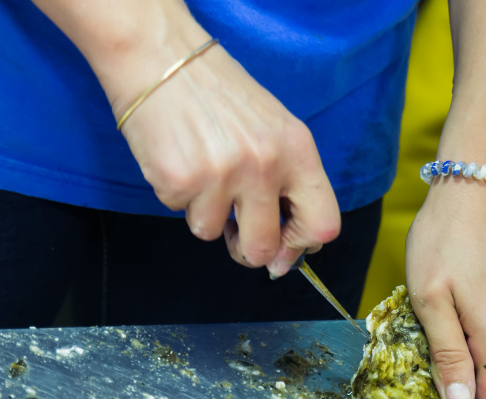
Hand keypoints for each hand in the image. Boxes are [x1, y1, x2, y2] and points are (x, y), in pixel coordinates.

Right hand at [108, 24, 339, 273]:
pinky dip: (177, 195)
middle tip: (235, 230)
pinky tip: (179, 158)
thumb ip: (288, 184)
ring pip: (212, 233)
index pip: (324, 225)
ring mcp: (222, 174)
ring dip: (204, 212)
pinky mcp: (179, 180)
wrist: (161, 56)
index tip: (284, 247)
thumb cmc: (220, 96)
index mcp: (297, 151)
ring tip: (201, 170)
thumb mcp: (274, 129)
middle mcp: (265, 165)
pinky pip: (180, 213)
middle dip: (247, 250)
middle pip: (264, 248)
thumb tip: (284, 255)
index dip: (302, 245)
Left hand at [406, 178, 485, 398]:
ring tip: (451, 303)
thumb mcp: (430, 298)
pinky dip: (485, 324)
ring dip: (473, 342)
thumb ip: (447, 355)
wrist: (484, 181)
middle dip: (464, 367)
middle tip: (435, 328)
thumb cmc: (447, 235)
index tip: (438, 384)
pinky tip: (468, 292)